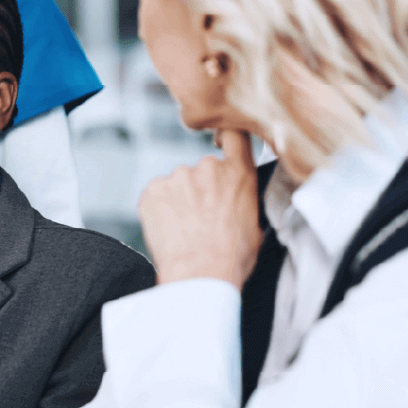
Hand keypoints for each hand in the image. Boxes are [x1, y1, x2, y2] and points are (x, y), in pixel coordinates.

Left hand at [137, 130, 261, 287]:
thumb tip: (236, 203)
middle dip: (200, 190)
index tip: (220, 139)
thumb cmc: (230, 257)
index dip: (225, 135)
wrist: (199, 272)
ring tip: (185, 229)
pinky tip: (170, 229)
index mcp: (238, 174)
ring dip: (179, 201)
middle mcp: (208, 168)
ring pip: (177, 185)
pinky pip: (156, 195)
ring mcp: (177, 177)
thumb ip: (243, 200)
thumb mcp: (255, 225)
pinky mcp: (153, 190)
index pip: (234, 136)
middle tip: (200, 218)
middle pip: (202, 171)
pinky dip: (160, 209)